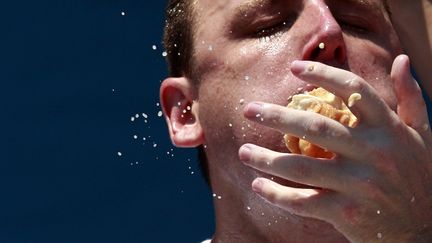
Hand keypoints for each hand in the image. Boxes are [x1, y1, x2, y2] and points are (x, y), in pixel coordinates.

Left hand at [239, 55, 431, 241]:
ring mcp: (359, 184)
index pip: (353, 90)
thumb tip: (402, 60)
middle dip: (277, 116)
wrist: (424, 231)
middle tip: (248, 109)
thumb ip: (411, 98)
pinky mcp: (346, 213)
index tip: (294, 67)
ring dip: (266, 160)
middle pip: (316, 126)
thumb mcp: (422, 135)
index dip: (322, 73)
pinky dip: (277, 196)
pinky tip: (258, 186)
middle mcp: (373, 153)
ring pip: (302, 168)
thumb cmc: (418, 177)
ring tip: (243, 152)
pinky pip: (303, 202)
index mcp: (388, 129)